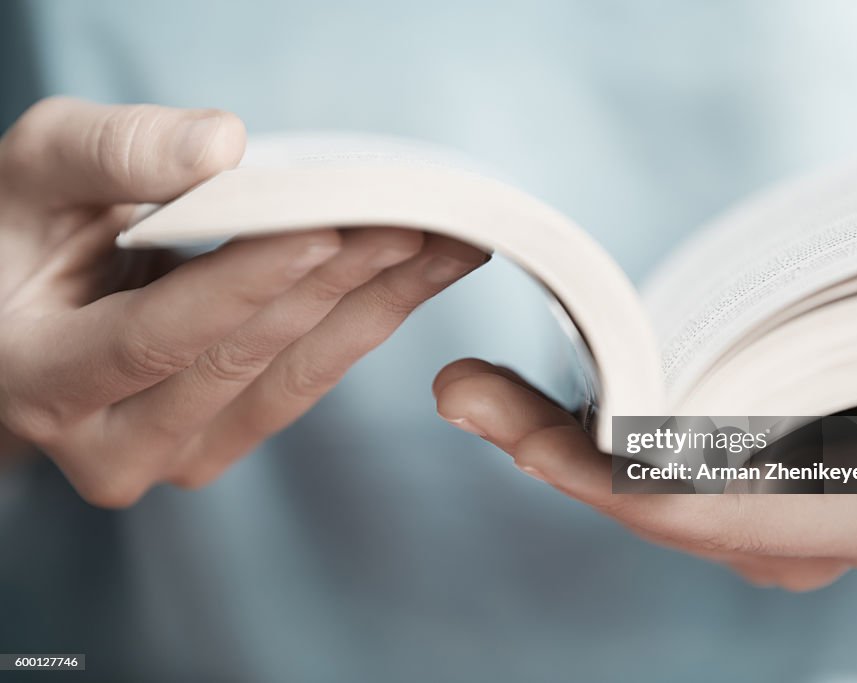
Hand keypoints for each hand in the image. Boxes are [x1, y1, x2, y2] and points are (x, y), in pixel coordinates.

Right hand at [0, 97, 488, 506]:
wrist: (19, 318)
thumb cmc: (20, 239)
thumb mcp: (35, 175)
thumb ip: (111, 152)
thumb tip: (222, 147)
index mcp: (40, 379)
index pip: (156, 338)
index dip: (245, 284)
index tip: (329, 229)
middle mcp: (108, 444)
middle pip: (242, 361)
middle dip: (337, 283)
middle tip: (419, 218)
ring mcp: (172, 457)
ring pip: (292, 380)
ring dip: (376, 305)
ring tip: (445, 242)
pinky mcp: (221, 446)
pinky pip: (306, 384)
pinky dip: (365, 322)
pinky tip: (415, 274)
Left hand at [433, 360, 856, 590]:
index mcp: (846, 520)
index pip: (699, 511)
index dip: (607, 476)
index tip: (527, 439)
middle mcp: (794, 540)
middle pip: (645, 504)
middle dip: (552, 453)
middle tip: (466, 395)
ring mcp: (770, 530)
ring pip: (641, 497)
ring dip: (562, 448)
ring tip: (481, 396)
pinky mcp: (758, 503)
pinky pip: (659, 482)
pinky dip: (602, 446)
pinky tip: (550, 406)